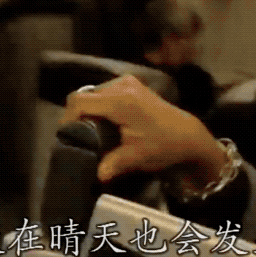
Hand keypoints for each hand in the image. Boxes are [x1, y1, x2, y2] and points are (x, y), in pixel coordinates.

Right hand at [61, 75, 226, 182]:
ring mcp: (128, 82)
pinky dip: (100, 104)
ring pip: (94, 92)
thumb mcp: (135, 158)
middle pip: (84, 95)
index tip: (66, 135)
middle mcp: (121, 86)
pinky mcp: (132, 84)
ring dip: (89, 109)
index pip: (79, 101)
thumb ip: (111, 164)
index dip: (67, 117)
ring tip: (89, 130)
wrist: (189, 136)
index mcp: (120, 101)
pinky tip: (104, 121)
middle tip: (77, 135)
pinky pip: (105, 91)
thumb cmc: (163, 146)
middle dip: (78, 114)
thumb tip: (93, 174)